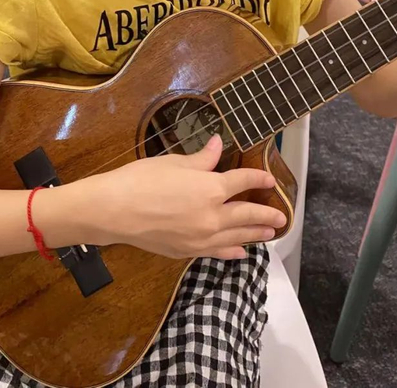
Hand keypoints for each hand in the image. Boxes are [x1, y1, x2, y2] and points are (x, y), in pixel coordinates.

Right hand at [89, 135, 286, 259]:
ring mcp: (201, 238)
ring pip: (237, 236)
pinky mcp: (187, 251)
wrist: (115, 211)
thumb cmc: (142, 180)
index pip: (242, 181)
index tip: (270, 179)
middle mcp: (212, 216)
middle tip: (282, 217)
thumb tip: (218, 144)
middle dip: (266, 214)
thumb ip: (202, 159)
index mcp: (211, 188)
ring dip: (255, 234)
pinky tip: (242, 252)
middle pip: (247, 214)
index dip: (258, 178)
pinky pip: (217, 252)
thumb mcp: (174, 162)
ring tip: (270, 234)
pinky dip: (232, 251)